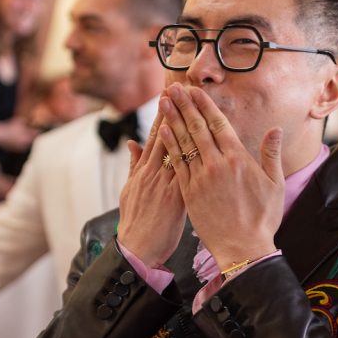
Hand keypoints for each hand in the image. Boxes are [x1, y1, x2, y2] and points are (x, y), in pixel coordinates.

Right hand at [117, 92, 188, 267]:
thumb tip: (131, 143)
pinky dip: (198, 159)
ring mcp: (166, 185)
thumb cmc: (135, 221)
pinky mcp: (178, 199)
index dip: (164, 114)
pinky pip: (190, 174)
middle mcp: (154, 174)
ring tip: (196, 108)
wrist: (137, 248)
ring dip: (188, 129)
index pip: (156, 136)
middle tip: (185, 89)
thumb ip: (133, 165)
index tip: (170, 94)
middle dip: (177, 113)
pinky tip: (209, 145)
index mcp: (143, 170)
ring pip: (181, 151)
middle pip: (169, 137)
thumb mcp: (128, 190)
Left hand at [157, 83, 281, 267]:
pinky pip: (176, 164)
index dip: (205, 105)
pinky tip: (162, 131)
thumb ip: (271, 154)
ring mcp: (201, 178)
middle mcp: (217, 165)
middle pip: (198, 128)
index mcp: (238, 160)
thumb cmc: (262, 219)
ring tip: (164, 102)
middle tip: (174, 88)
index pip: (218, 125)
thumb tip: (276, 129)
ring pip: (184, 143)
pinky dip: (169, 146)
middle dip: (185, 106)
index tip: (195, 90)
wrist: (243, 249)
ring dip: (173, 119)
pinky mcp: (189, 193)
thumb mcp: (274, 185)